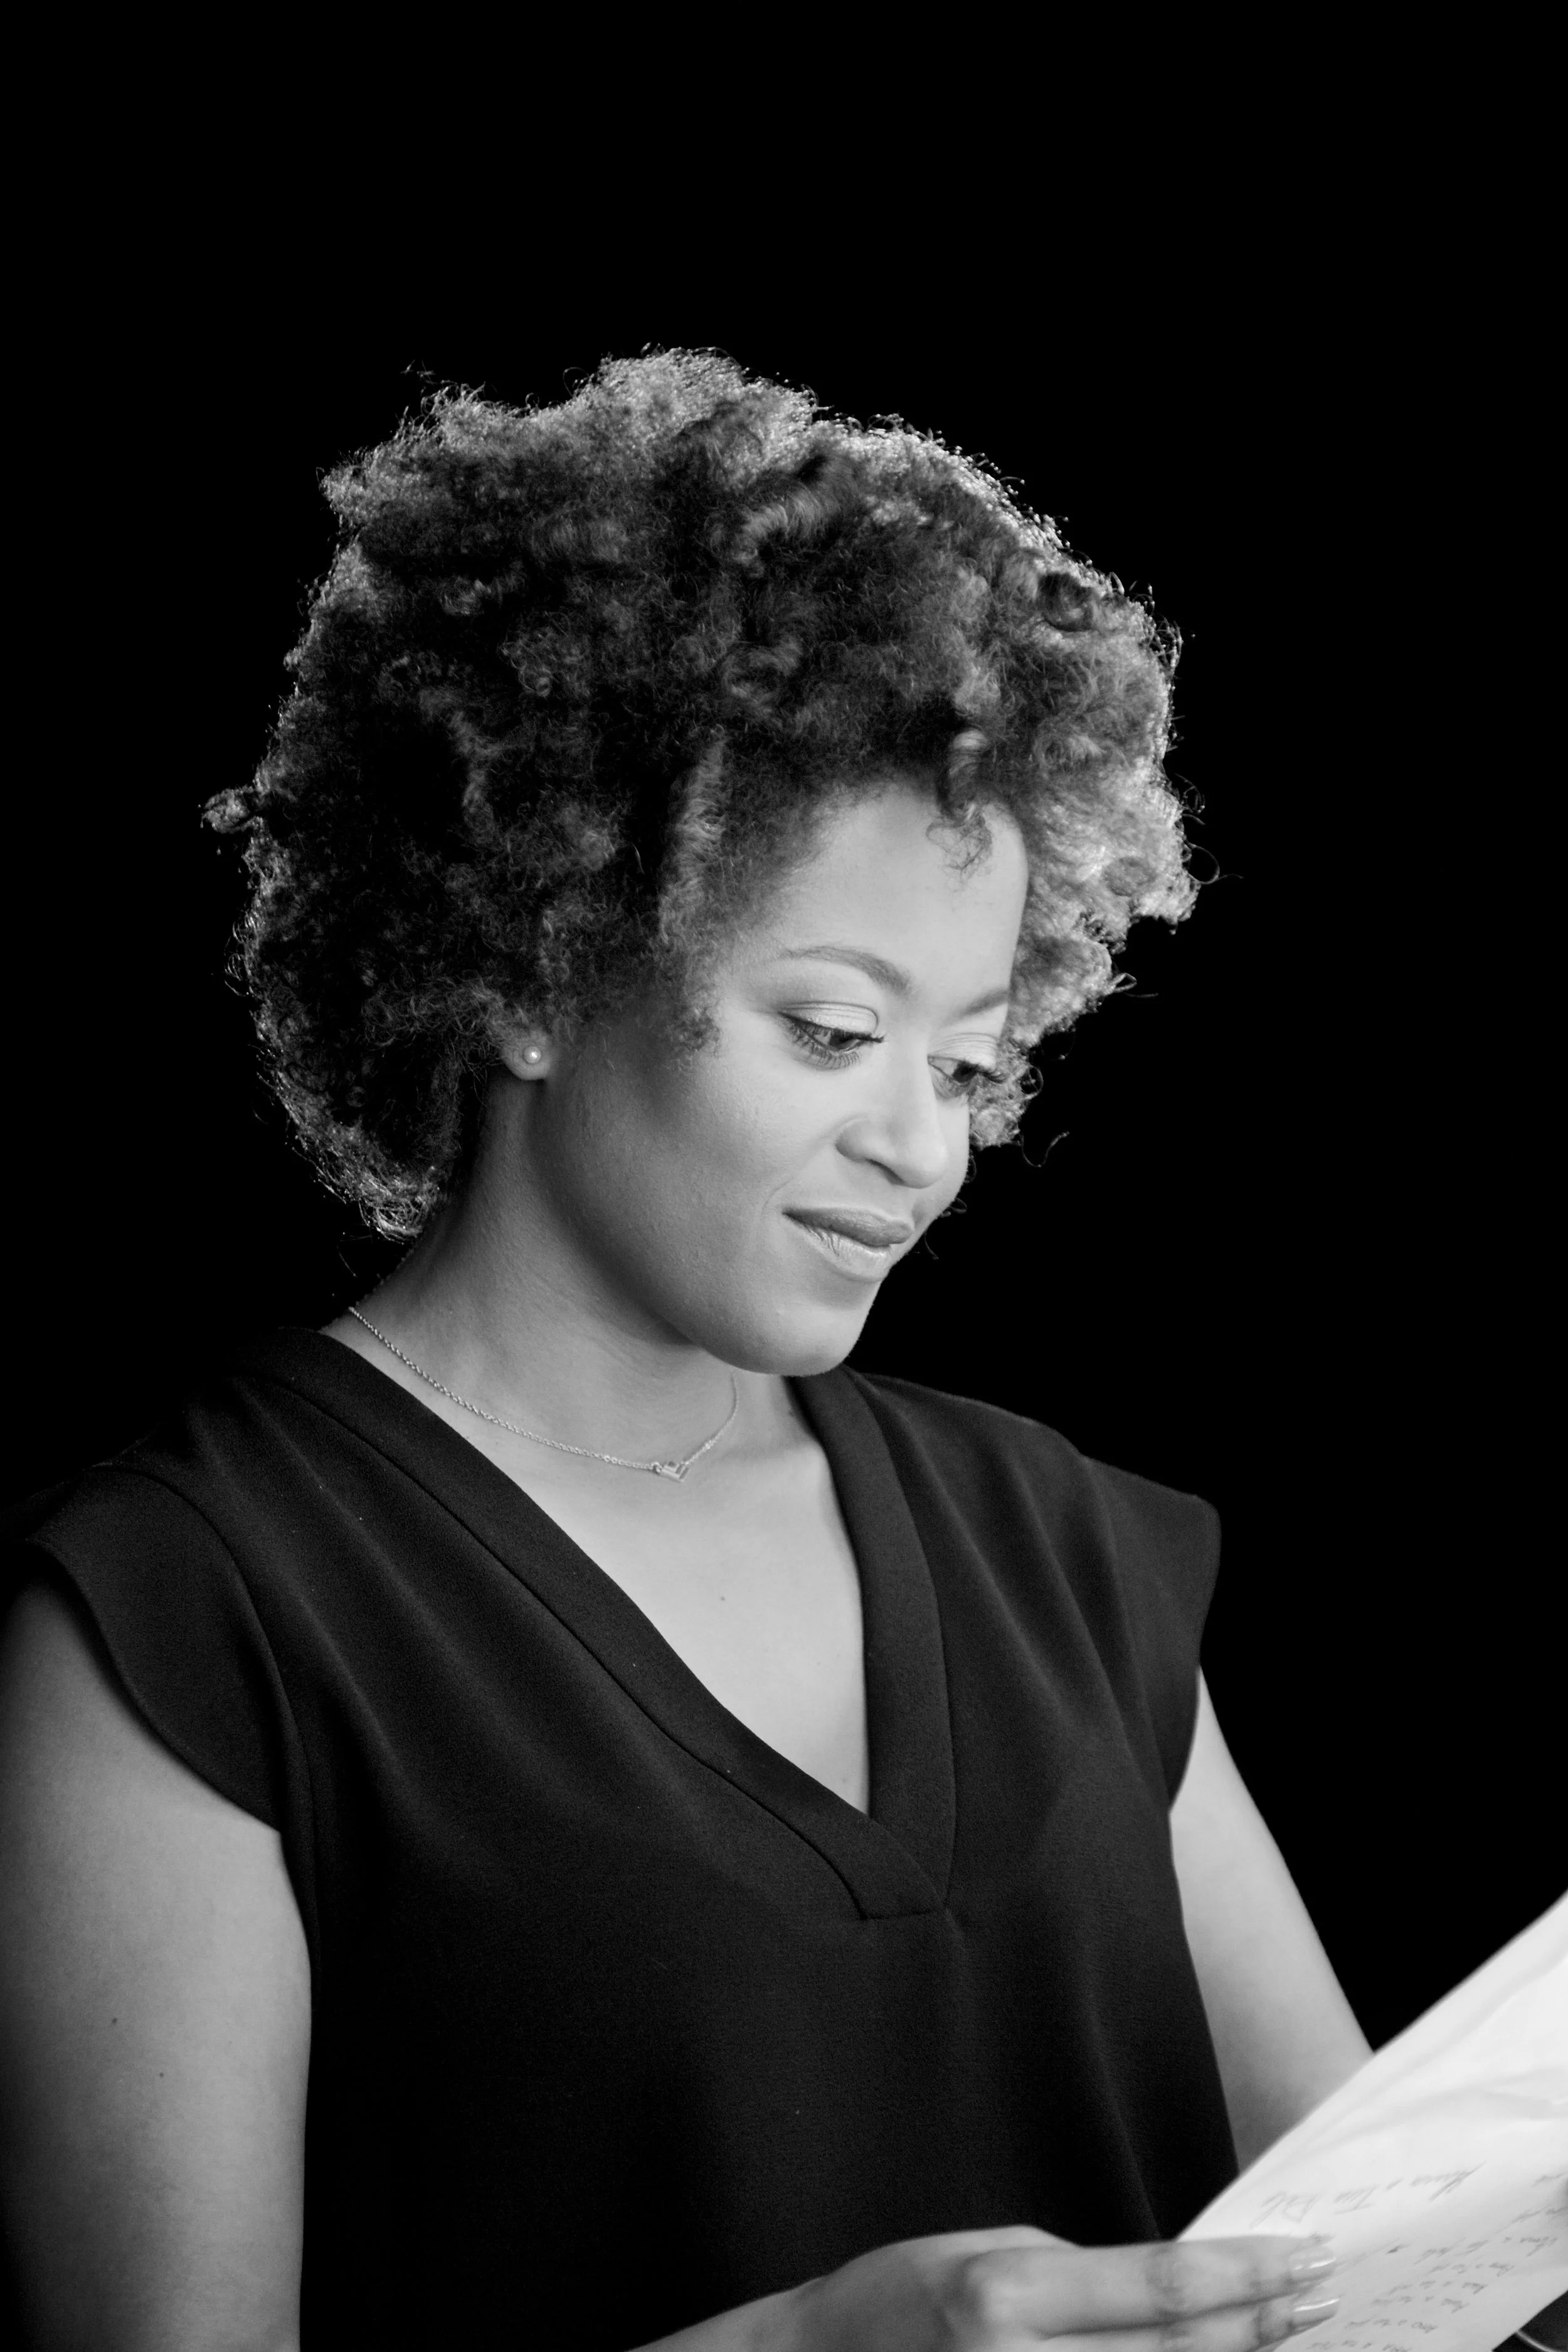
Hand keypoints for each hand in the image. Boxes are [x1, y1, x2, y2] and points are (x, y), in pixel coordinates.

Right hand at [788, 2225, 1338, 2351]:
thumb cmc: (895, 2300)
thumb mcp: (984, 2254)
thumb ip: (1077, 2278)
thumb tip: (1179, 2294)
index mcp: (1003, 2295)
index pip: (1157, 2285)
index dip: (1244, 2274)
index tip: (1306, 2255)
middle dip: (1262, 2327)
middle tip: (1325, 2297)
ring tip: (1294, 2339)